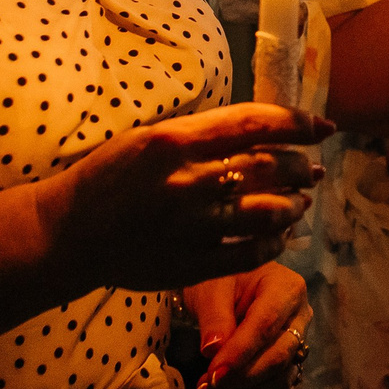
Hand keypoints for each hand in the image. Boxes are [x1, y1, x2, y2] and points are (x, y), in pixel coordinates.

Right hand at [37, 104, 331, 293]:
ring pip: (268, 213)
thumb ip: (202, 135)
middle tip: (312, 168)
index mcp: (174, 141)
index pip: (255, 123)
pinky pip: (250, 253)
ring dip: (294, 205)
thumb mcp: (150, 138)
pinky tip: (278, 235)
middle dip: (301, 167)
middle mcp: (187, 182)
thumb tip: (262, 128)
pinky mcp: (190, 264)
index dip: (296, 123)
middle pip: (269, 168)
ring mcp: (191, 227)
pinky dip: (274, 242)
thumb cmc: (109, 178)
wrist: (66, 235)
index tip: (321, 126)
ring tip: (300, 201)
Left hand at [183, 263, 310, 388]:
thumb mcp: (211, 289)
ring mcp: (298, 346)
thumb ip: (214, 317)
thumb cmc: (220, 282)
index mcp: (286, 288)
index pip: (266, 325)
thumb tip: (212, 350)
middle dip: (239, 379)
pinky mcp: (290, 368)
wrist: (226, 291)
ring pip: (280, 383)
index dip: (240, 354)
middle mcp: (300, 318)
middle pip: (278, 358)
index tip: (213, 375)